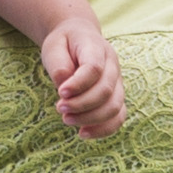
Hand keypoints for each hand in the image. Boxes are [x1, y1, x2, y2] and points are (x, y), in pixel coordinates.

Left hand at [41, 16, 124, 137]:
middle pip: (105, 90)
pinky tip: (83, 133)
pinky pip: (118, 117)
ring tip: (66, 119)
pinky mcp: (116, 97)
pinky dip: (103, 129)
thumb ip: (58, 64)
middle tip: (59, 108)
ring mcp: (118, 82)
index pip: (94, 68)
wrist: (78, 39)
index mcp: (96, 47)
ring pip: (114, 107)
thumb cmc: (64, 44)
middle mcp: (112, 65)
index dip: (78, 84)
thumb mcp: (53, 46)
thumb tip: (64, 86)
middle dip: (81, 104)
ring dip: (90, 119)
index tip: (60, 93)